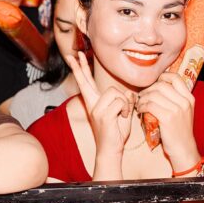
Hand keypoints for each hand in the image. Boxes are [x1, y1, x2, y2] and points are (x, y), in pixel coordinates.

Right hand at [67, 52, 132, 176]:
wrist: (111, 150)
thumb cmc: (116, 133)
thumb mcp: (120, 113)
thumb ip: (122, 101)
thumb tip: (128, 92)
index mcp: (95, 103)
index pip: (87, 82)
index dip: (82, 68)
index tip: (75, 57)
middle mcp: (92, 104)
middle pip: (86, 80)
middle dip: (81, 66)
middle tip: (75, 53)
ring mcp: (96, 109)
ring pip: (115, 92)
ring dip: (124, 102)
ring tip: (122, 114)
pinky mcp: (102, 115)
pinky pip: (120, 101)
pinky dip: (126, 109)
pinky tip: (122, 118)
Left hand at [136, 72, 199, 172]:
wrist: (183, 149)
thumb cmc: (179, 131)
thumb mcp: (183, 112)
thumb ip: (175, 99)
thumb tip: (157, 87)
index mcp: (189, 98)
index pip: (175, 78)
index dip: (162, 77)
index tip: (153, 84)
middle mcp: (185, 102)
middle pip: (161, 85)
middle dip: (148, 89)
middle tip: (142, 96)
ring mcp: (177, 109)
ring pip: (154, 94)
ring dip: (143, 98)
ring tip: (139, 104)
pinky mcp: (168, 118)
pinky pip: (150, 105)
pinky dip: (142, 106)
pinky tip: (140, 111)